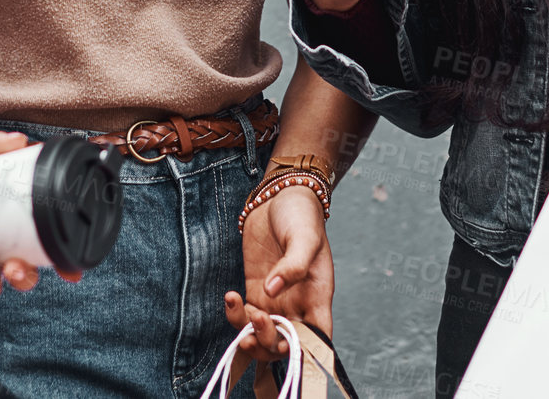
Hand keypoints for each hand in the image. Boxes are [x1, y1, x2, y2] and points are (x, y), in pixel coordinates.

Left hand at [226, 185, 332, 359]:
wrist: (280, 197)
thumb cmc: (301, 216)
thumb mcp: (304, 237)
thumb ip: (293, 265)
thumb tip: (273, 290)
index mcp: (318, 296)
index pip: (318, 337)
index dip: (305, 352)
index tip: (286, 345)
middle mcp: (298, 304)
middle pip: (286, 344)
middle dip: (269, 343)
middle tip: (257, 320)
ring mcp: (275, 300)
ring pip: (263, 336)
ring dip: (250, 335)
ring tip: (240, 309)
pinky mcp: (255, 290)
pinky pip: (244, 316)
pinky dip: (234, 315)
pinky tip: (230, 297)